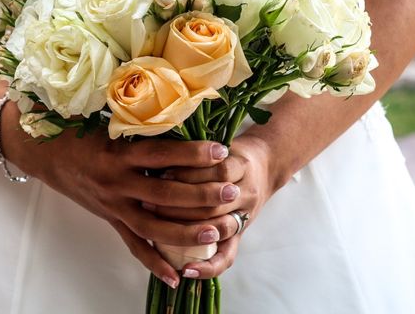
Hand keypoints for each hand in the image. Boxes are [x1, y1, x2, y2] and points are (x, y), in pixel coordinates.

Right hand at [2, 104, 236, 286]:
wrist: (42, 153)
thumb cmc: (76, 129)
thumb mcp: (104, 119)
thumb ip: (137, 117)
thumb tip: (175, 102)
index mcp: (116, 153)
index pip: (160, 154)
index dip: (191, 154)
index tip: (220, 150)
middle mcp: (116, 183)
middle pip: (164, 195)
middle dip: (200, 195)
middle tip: (230, 192)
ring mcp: (112, 205)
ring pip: (153, 227)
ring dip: (185, 233)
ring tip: (214, 233)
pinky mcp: (110, 219)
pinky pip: (133, 245)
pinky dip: (153, 263)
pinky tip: (175, 276)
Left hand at [141, 134, 280, 278]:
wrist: (267, 165)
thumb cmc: (232, 152)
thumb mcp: (218, 142)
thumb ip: (193, 147)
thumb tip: (154, 150)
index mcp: (241, 164)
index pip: (217, 170)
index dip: (188, 173)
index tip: (160, 172)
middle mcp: (246, 192)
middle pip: (214, 201)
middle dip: (179, 204)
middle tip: (147, 204)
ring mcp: (244, 215)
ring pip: (217, 227)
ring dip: (187, 230)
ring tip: (157, 228)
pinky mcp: (241, 235)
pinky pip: (227, 256)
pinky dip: (208, 266)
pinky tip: (187, 271)